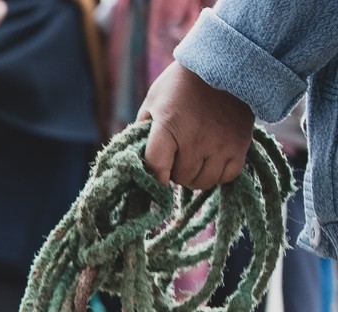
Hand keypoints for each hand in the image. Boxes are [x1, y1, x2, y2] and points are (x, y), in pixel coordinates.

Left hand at [139, 61, 254, 188]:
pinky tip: (213, 161)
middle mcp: (195, 138)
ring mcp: (220, 143)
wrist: (226, 63)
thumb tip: (137, 158)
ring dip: (195, 176)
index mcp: (168, 126)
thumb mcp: (153, 101)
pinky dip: (218, 174)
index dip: (155, 175)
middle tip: (178, 158)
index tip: (157, 172)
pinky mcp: (240, 144)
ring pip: (203, 182)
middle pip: (180, 178)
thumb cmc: (181, 84)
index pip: (157, 168)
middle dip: (175, 172)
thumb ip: (143, 131)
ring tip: (194, 160)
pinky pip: (227, 176)